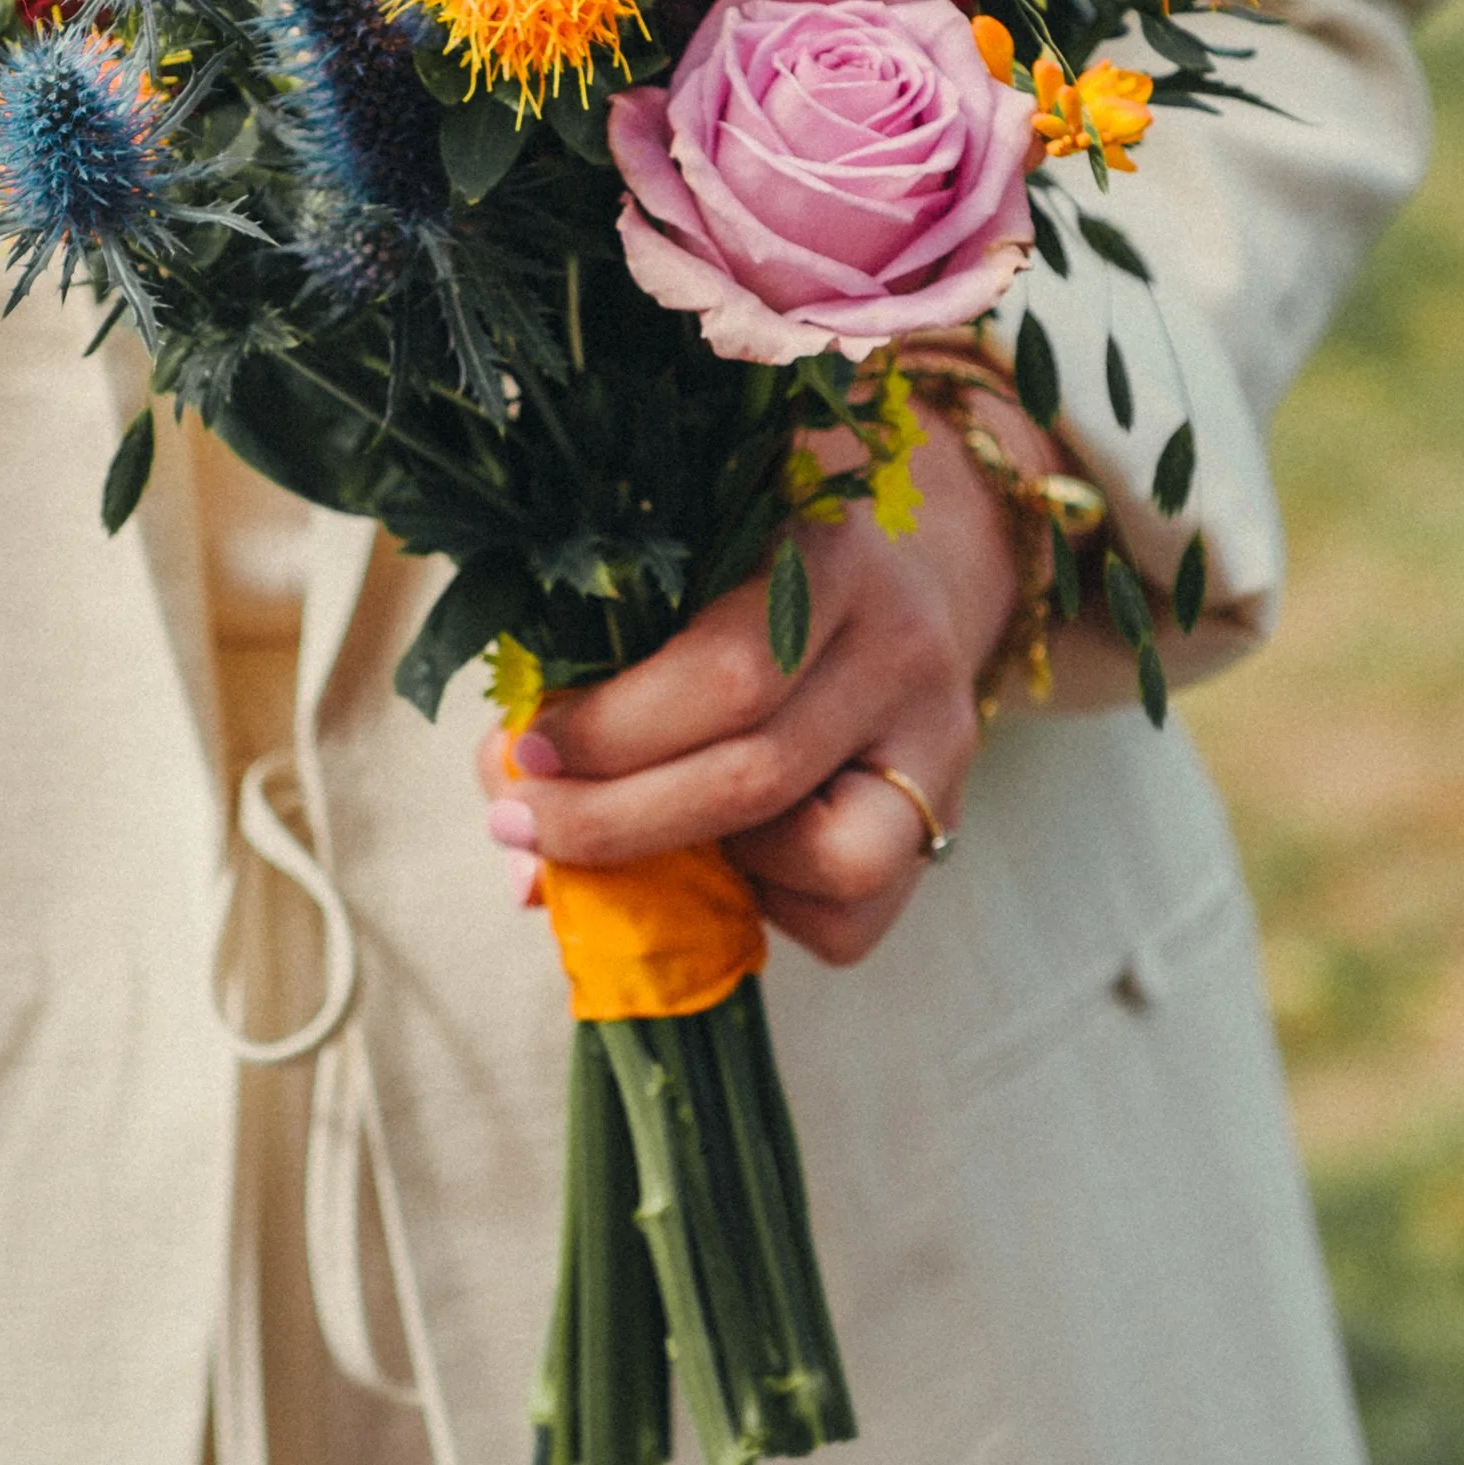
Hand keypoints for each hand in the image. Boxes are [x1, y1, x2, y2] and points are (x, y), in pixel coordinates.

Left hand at [476, 412, 1033, 966]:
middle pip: (756, 772)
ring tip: (642, 835)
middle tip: (526, 826)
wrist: (891, 580)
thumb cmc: (737, 575)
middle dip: (614, 820)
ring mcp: (939, 734)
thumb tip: (515, 837)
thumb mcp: (670, 574)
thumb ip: (586, 669)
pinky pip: (854, 917)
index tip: (524, 749)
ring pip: (831, 856)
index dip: (614, 730)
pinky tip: (723, 854)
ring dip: (707, 871)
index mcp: (829, 547)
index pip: (729, 672)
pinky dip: (767, 909)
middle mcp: (903, 638)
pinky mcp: (948, 815)